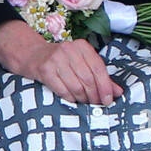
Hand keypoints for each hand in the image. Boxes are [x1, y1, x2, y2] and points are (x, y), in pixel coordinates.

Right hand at [0, 21, 121, 105]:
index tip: (109, 99)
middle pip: (88, 79)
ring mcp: (55, 59)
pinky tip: (73, 100)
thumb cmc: (62, 61)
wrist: (32, 55)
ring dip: (83, 98)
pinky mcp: (44, 70)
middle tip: (97, 104)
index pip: (99, 69)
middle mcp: (69, 50)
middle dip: (95, 95)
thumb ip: (100, 76)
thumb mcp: (82, 63)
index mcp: (82, 46)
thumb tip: (118, 92)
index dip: (106, 86)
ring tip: (85, 102)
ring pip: (76, 85)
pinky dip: (70, 98)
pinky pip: (62, 89)